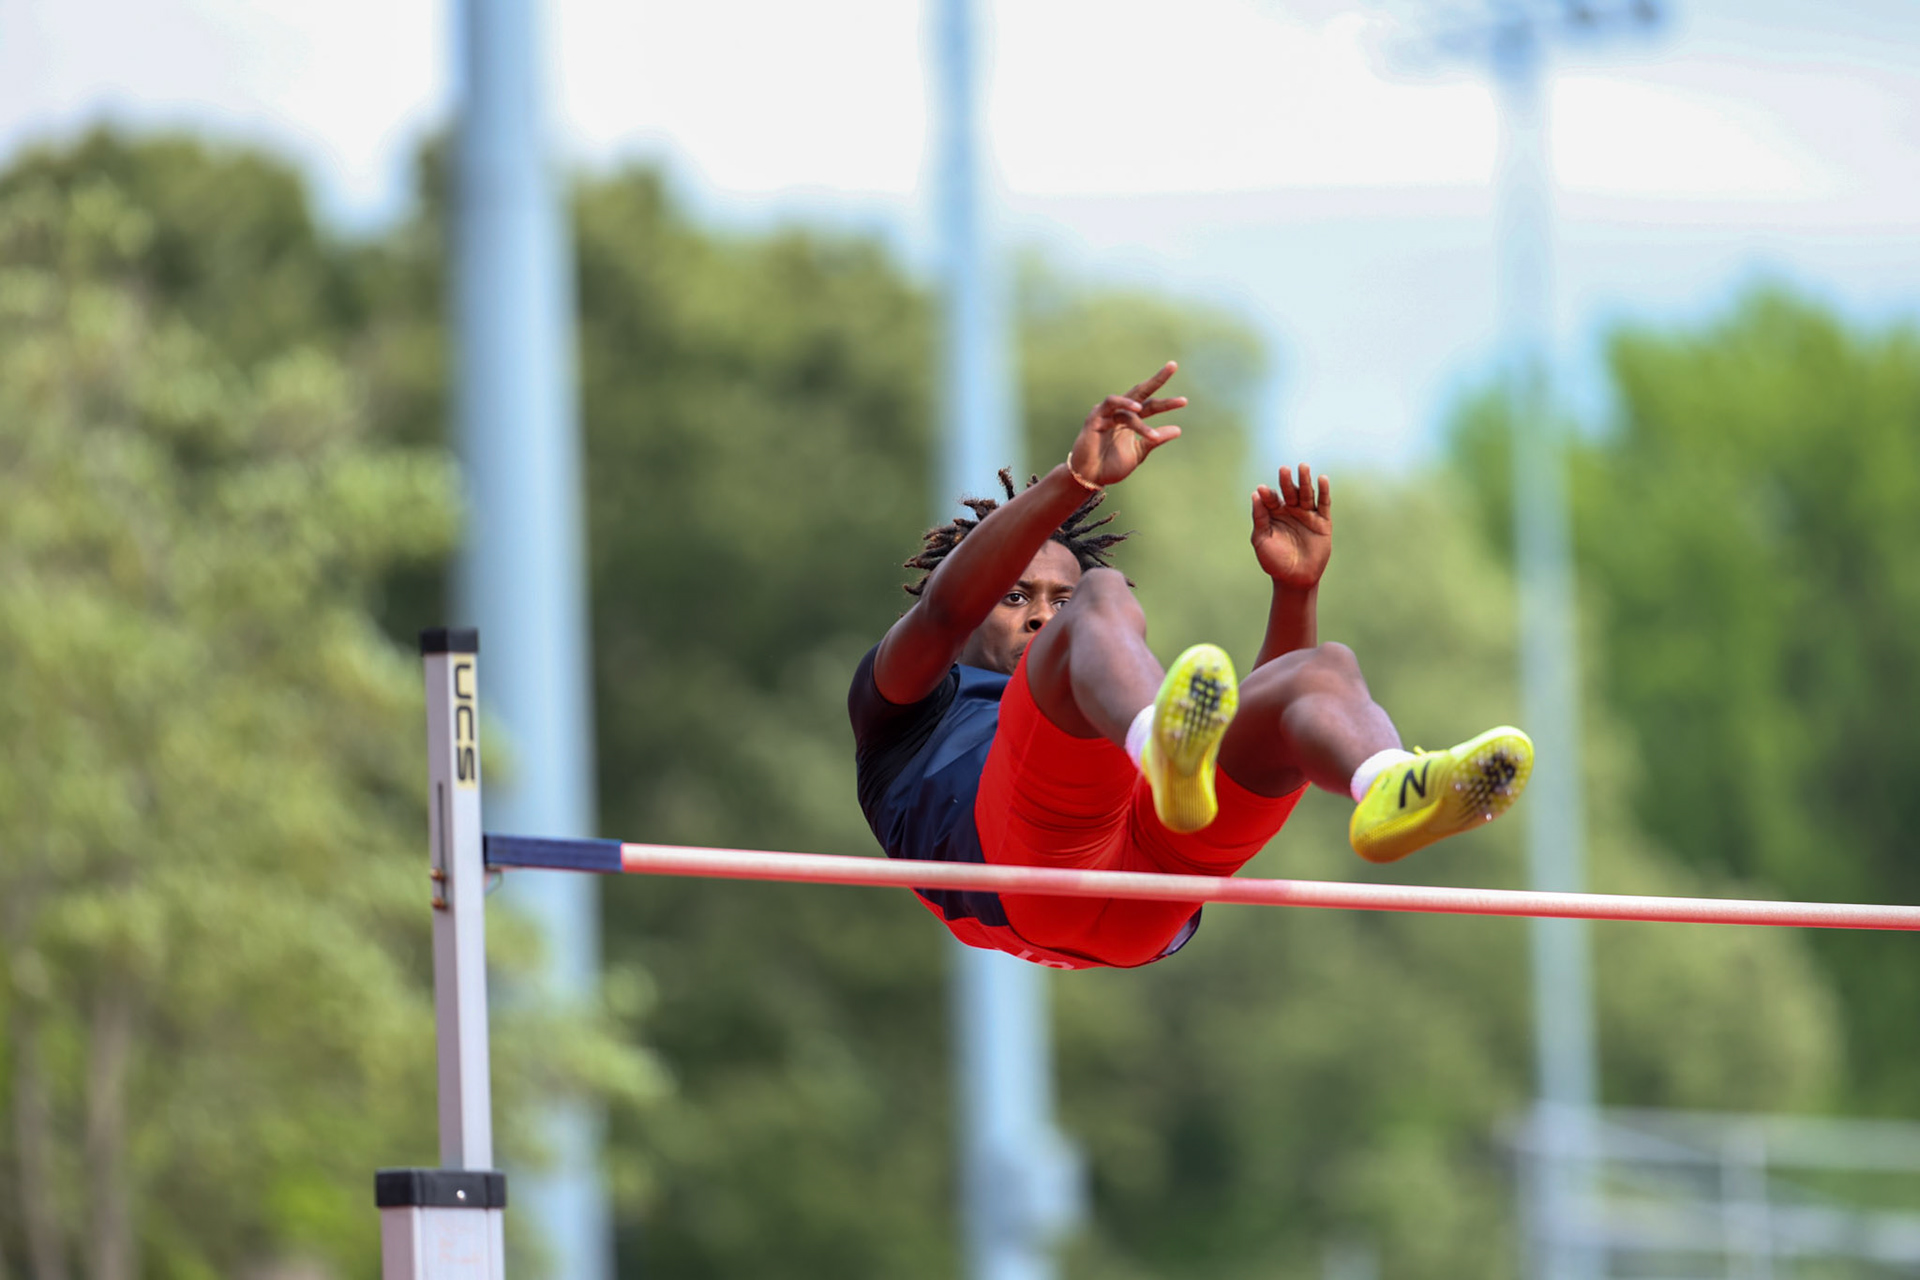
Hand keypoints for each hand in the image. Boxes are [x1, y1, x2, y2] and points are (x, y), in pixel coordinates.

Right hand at [1067, 362, 1185, 486]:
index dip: (1167, 403)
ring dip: (1146, 403)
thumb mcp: (1139, 452)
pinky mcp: (1095, 416)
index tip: (1184, 401)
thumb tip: (1178, 429)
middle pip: (1141, 391)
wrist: (1091, 477)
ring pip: (1130, 401)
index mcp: (1131, 420)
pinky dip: (1125, 405)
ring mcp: (1108, 413)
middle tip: (1173, 365)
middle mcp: (1121, 413)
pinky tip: (1138, 410)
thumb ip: (1155, 439)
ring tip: (1165, 405)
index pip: (1151, 406)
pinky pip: (1112, 404)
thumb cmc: (1111, 466)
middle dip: (1157, 379)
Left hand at [1251, 463, 1330, 588]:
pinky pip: (1324, 504)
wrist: (1294, 579)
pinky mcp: (1322, 522)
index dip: (1267, 495)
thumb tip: (1255, 494)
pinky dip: (1324, 492)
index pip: (1271, 499)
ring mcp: (1307, 515)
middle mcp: (1291, 511)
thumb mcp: (1262, 540)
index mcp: (1274, 514)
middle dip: (1286, 481)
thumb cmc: (1274, 561)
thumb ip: (1260, 518)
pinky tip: (1322, 479)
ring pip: (1306, 494)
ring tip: (1302, 467)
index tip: (1262, 491)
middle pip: (1290, 492)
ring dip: (1305, 480)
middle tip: (1283, 469)